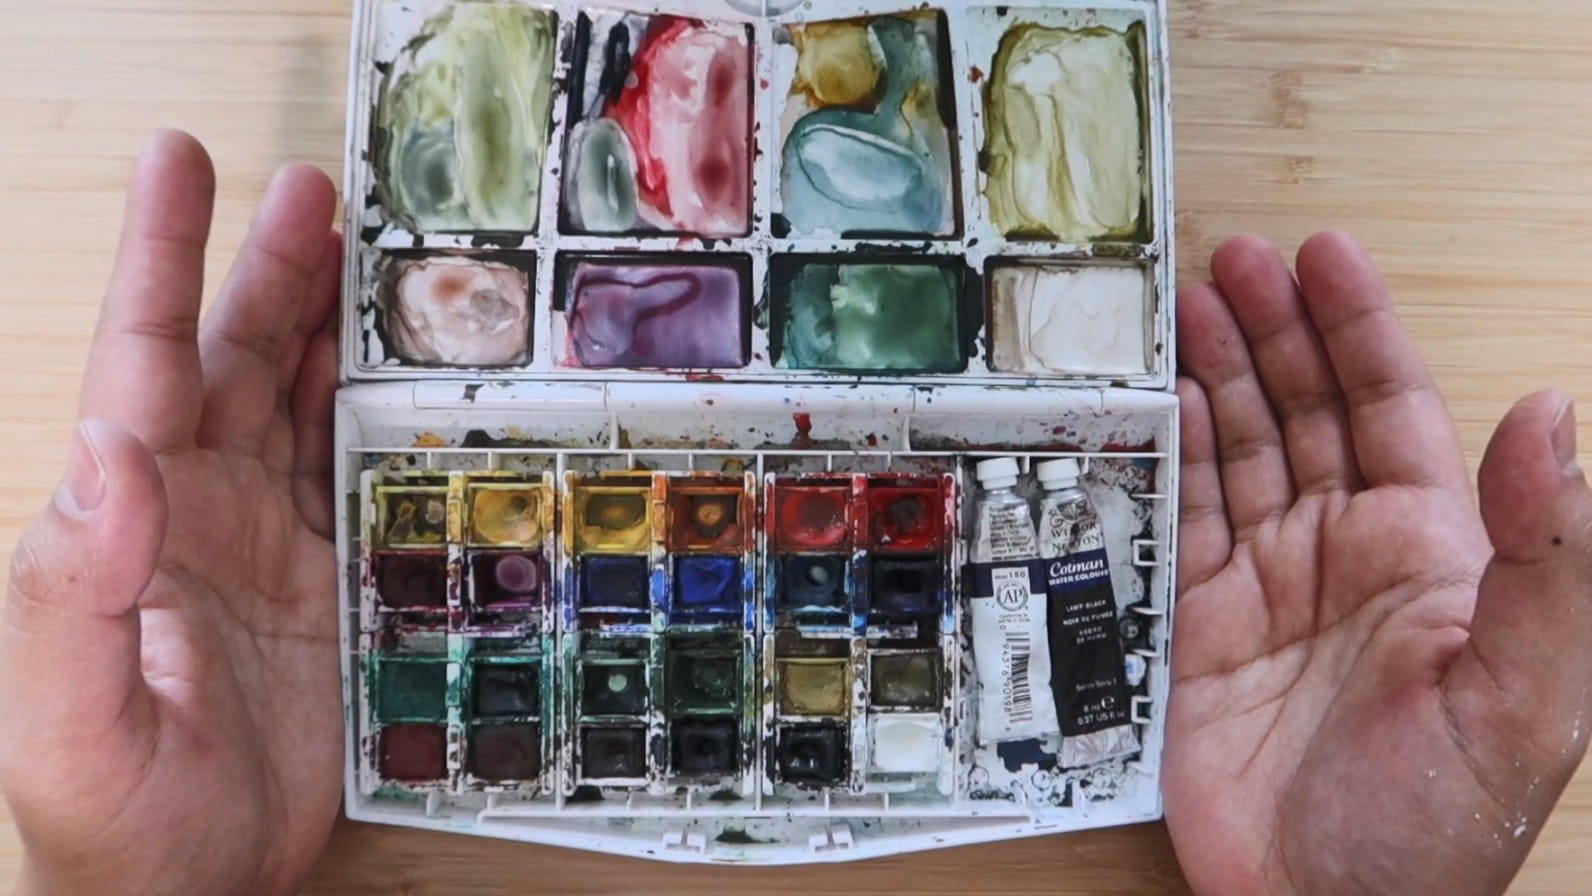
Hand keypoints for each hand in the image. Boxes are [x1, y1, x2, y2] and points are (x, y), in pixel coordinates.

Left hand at [0, 131, 343, 894]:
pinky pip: (364, 482)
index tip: (186, 166)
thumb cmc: (110, 823)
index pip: (145, 365)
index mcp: (132, 521)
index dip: (165, 260)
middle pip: (236, 364)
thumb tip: (108, 448)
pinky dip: (391, 424)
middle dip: (272, 272)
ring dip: (334, 331)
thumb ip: (72, 586)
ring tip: (377, 260)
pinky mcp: (331, 586)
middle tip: (315, 192)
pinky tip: (418, 385)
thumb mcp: (66, 718)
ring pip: (303, 408)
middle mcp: (201, 514)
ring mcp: (270, 547)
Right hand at [1163, 232, 1591, 894]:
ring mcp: (1268, 585)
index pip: (1392, 406)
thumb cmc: (1434, 827)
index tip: (1324, 254)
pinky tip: (1158, 405)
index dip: (1358, 325)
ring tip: (1180, 309)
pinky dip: (1166, 457)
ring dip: (1214, 376)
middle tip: (1231, 261)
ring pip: (1239, 451)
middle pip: (1306, 410)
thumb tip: (1554, 414)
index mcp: (1432, 550)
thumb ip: (1548, 560)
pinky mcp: (1197, 624)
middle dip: (1271, 330)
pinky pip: (1179, 519)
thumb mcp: (1522, 697)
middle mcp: (1346, 552)